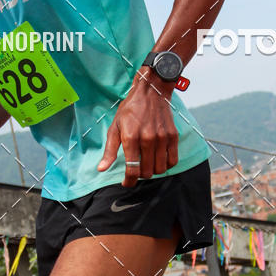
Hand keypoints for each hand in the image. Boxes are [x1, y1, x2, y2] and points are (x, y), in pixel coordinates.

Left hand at [98, 72, 178, 186]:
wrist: (151, 92)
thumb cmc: (130, 110)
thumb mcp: (114, 127)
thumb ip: (109, 150)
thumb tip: (102, 169)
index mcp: (130, 137)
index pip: (132, 170)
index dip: (129, 181)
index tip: (126, 182)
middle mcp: (148, 139)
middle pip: (146, 172)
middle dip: (139, 175)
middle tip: (136, 168)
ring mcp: (162, 138)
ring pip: (160, 169)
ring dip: (153, 171)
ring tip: (147, 164)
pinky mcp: (173, 136)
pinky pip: (172, 161)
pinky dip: (166, 165)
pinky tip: (159, 160)